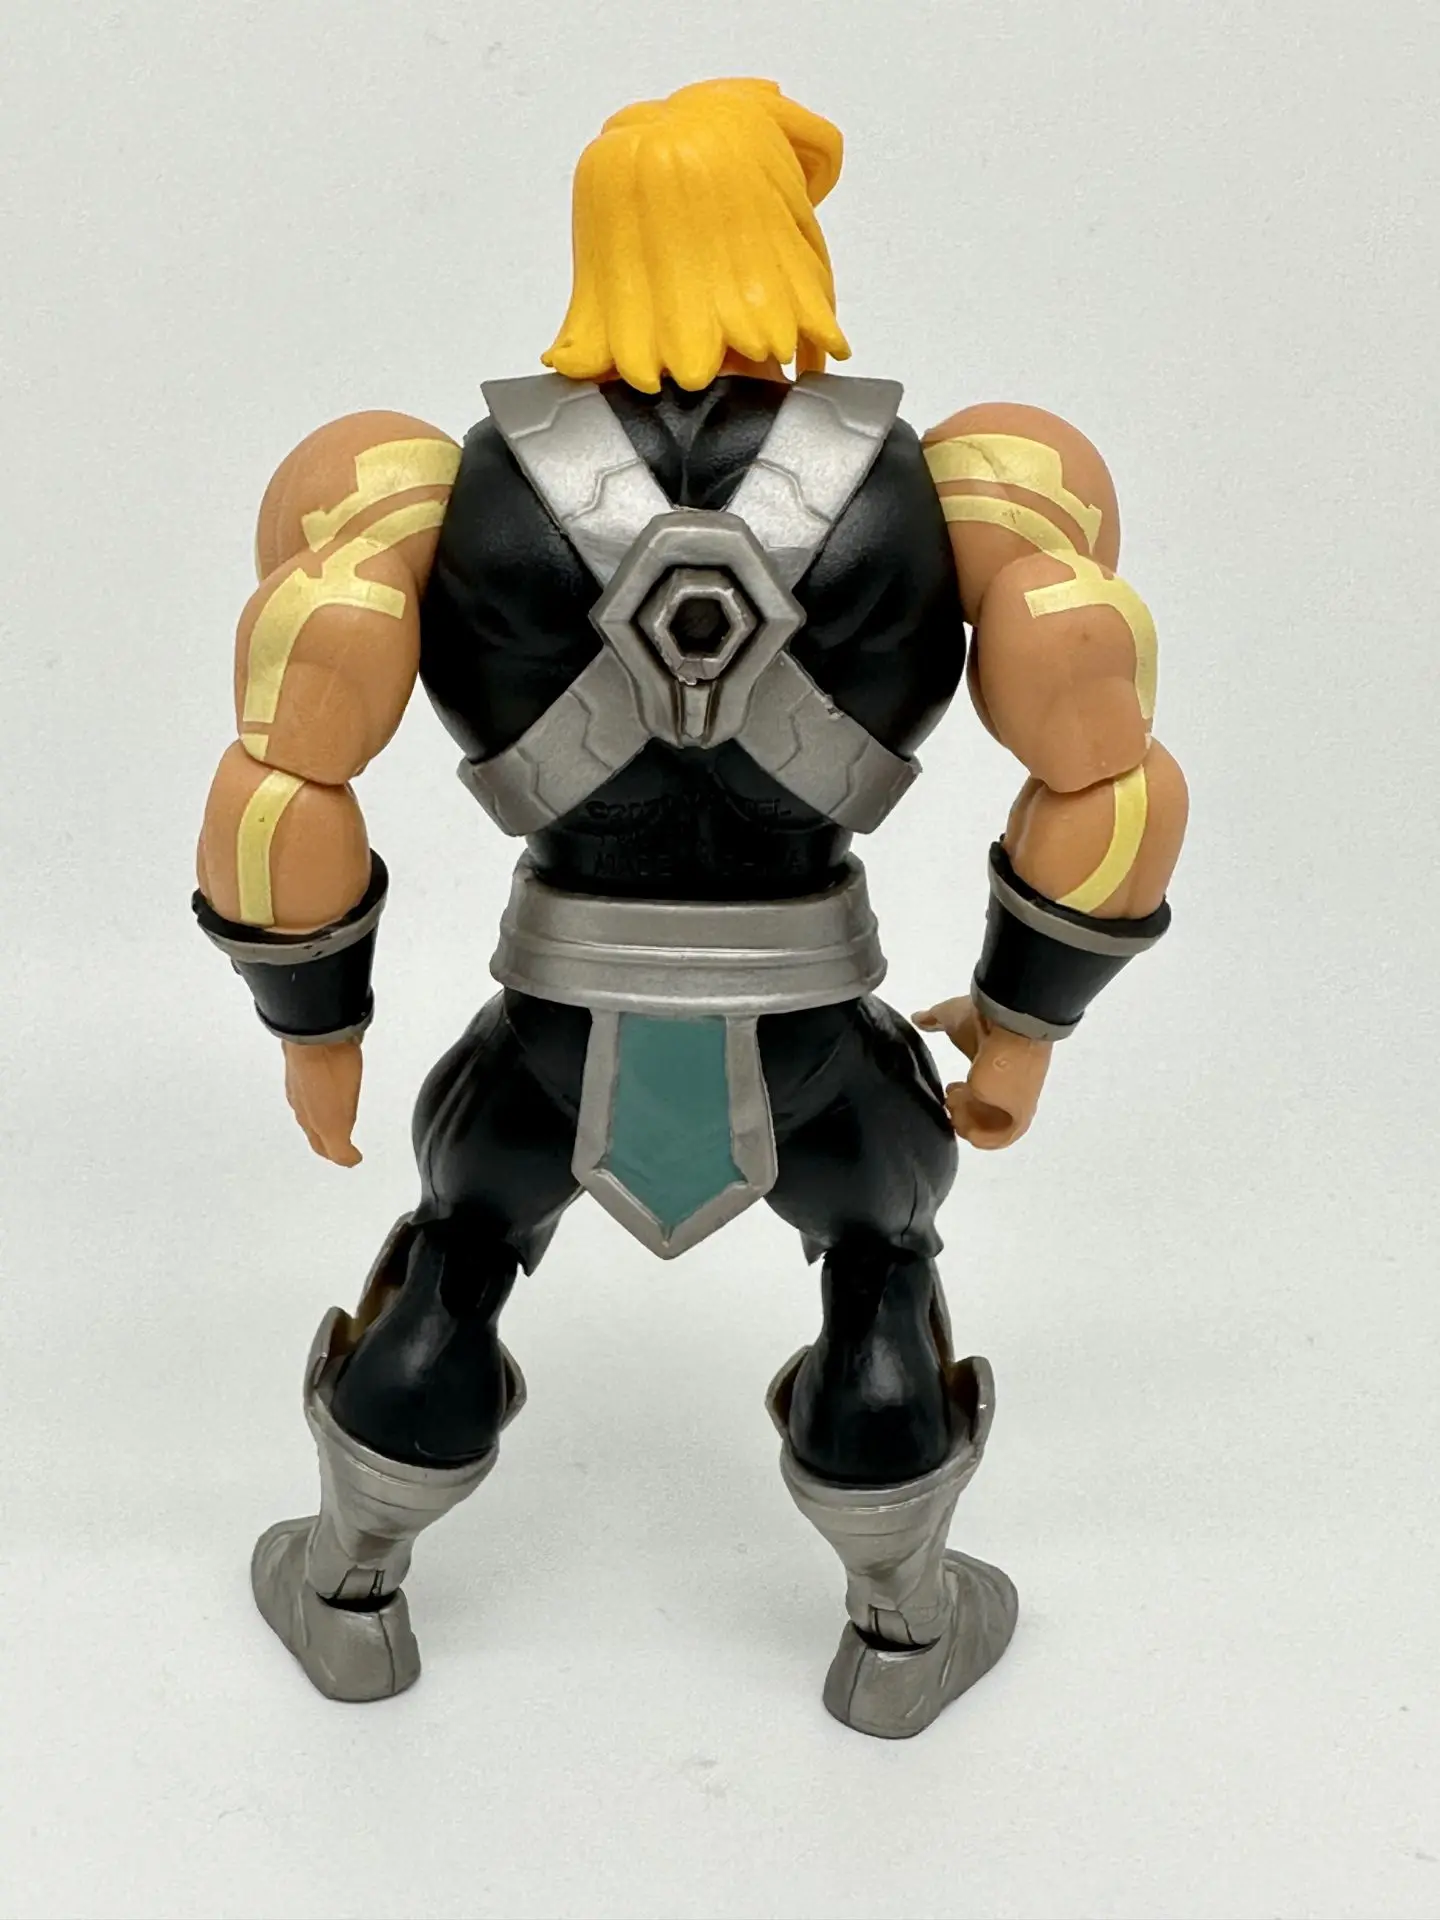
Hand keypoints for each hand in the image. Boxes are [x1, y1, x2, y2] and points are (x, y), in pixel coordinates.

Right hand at [282, 1038, 363, 1165]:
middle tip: (341, 1141)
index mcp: (308, 1117)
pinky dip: (330, 1085)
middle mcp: (301, 1097)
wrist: (317, 1030)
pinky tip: (339, 1079)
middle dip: (328, 1135)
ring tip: (341, 1112)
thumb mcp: (335, 1122)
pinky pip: (323, 1075)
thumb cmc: (326, 1072)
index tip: (348, 1158)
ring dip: (327, 1110)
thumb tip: (348, 1160)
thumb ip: (339, 1147)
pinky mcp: (316, 1053)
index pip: (321, 1145)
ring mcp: (306, 1074)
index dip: (335, 1154)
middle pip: (315, 1123)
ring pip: (316, 1099)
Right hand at [912, 996, 1052, 1149]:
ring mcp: (1016, 1102)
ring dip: (965, 1122)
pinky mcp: (1020, 1116)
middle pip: (986, 1114)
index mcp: (998, 1068)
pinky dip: (977, 1133)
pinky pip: (999, 1137)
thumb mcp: (950, 1016)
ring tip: (952, 1103)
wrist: (1010, 1029)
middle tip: (948, 1101)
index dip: (963, 1098)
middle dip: (962, 1113)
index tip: (949, 1090)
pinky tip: (959, 1111)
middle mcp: (1010, 1088)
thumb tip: (917, 1017)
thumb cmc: (983, 1022)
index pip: (983, 1094)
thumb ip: (933, 1020)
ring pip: (991, 1127)